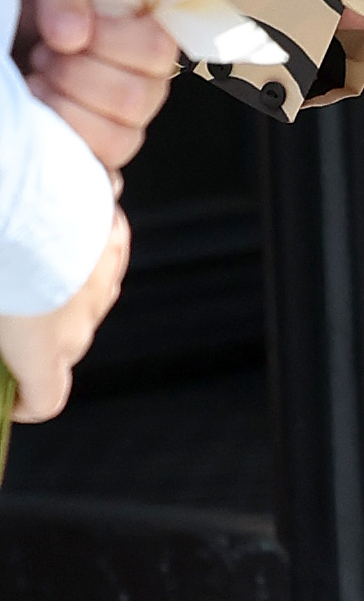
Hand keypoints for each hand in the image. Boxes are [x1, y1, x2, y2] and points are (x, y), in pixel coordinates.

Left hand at [0, 208, 130, 423]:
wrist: (25, 194)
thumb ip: (4, 325)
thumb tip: (4, 325)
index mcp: (41, 349)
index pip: (46, 401)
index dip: (26, 406)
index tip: (11, 399)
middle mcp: (81, 324)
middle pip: (65, 349)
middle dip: (38, 344)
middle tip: (9, 318)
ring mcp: (103, 281)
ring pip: (86, 303)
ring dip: (62, 298)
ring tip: (30, 269)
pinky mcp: (115, 239)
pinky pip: (100, 260)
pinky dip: (82, 256)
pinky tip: (56, 233)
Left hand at [15, 0, 178, 169]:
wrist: (6, 31)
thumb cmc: (28, 4)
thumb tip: (72, 34)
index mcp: (144, 35)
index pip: (157, 49)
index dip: (111, 43)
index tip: (71, 31)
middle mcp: (143, 82)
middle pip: (136, 98)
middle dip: (76, 77)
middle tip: (43, 56)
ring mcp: (121, 124)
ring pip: (120, 139)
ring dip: (65, 112)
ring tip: (36, 85)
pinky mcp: (94, 155)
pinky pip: (103, 174)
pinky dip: (75, 160)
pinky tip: (50, 137)